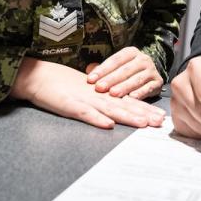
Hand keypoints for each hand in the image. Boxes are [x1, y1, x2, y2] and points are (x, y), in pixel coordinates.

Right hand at [11, 58, 164, 128]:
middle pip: (124, 106)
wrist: (39, 76)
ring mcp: (84, 100)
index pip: (127, 102)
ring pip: (109, 109)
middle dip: (144, 113)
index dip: (144, 109)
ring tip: (143, 123)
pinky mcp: (69, 105)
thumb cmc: (61, 85)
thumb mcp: (84, 93)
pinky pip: (85, 113)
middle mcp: (97, 97)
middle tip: (161, 121)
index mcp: (102, 94)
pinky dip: (96, 119)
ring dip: (127, 116)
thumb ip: (99, 102)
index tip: (161, 116)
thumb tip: (113, 114)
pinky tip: (108, 125)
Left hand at [84, 46, 162, 98]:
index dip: (102, 70)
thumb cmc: (127, 73)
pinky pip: (148, 87)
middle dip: (111, 79)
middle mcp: (143, 59)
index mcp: (131, 52)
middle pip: (125, 69)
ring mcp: (152, 70)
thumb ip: (102, 69)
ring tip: (113, 94)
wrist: (149, 75)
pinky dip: (140, 93)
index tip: (90, 79)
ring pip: (136, 79)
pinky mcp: (157, 82)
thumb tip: (89, 69)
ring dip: (124, 87)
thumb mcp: (115, 67)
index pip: (115, 60)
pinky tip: (131, 98)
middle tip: (100, 88)